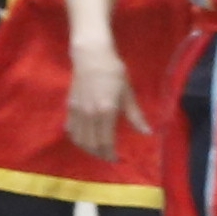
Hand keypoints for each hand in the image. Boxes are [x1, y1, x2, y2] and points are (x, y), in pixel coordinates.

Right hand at [63, 48, 140, 162]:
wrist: (91, 56)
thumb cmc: (113, 72)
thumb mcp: (127, 93)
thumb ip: (135, 115)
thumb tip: (147, 133)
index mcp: (106, 111)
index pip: (106, 142)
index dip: (110, 155)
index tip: (117, 159)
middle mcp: (89, 114)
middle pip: (92, 144)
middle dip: (100, 154)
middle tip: (108, 156)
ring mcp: (77, 111)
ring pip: (79, 140)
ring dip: (88, 149)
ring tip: (97, 149)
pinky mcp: (70, 107)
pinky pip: (71, 130)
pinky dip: (77, 138)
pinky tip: (85, 138)